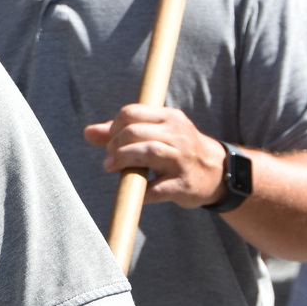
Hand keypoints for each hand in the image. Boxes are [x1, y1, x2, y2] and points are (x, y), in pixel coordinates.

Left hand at [84, 104, 227, 208]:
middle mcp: (178, 135)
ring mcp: (182, 160)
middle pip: (136, 132)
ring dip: (124, 160)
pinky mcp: (184, 185)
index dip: (113, 127)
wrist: (219, 173)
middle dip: (115, 145)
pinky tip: (134, 192)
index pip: (132, 113)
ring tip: (112, 167)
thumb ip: (121, 132)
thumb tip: (87, 132)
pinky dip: (141, 191)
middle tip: (110, 158)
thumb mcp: (156, 134)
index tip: (110, 141)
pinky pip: (158, 189)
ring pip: (148, 152)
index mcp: (170, 118)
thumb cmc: (178, 150)